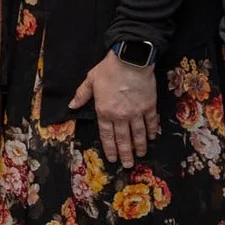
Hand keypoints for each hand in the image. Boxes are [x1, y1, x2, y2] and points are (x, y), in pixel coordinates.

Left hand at [70, 53, 157, 168]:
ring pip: (137, 134)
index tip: (112, 158)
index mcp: (104, 111)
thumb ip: (81, 95)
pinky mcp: (149, 106)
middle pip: (123, 139)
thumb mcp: (90, 80)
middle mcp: (120, 116)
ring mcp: (136, 112)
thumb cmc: (109, 69)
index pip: (106, 135)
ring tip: (140, 155)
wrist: (131, 60)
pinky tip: (152, 137)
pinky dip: (151, 130)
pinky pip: (150, 122)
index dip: (110, 148)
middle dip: (125, 154)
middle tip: (127, 165)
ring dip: (139, 146)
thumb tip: (72, 106)